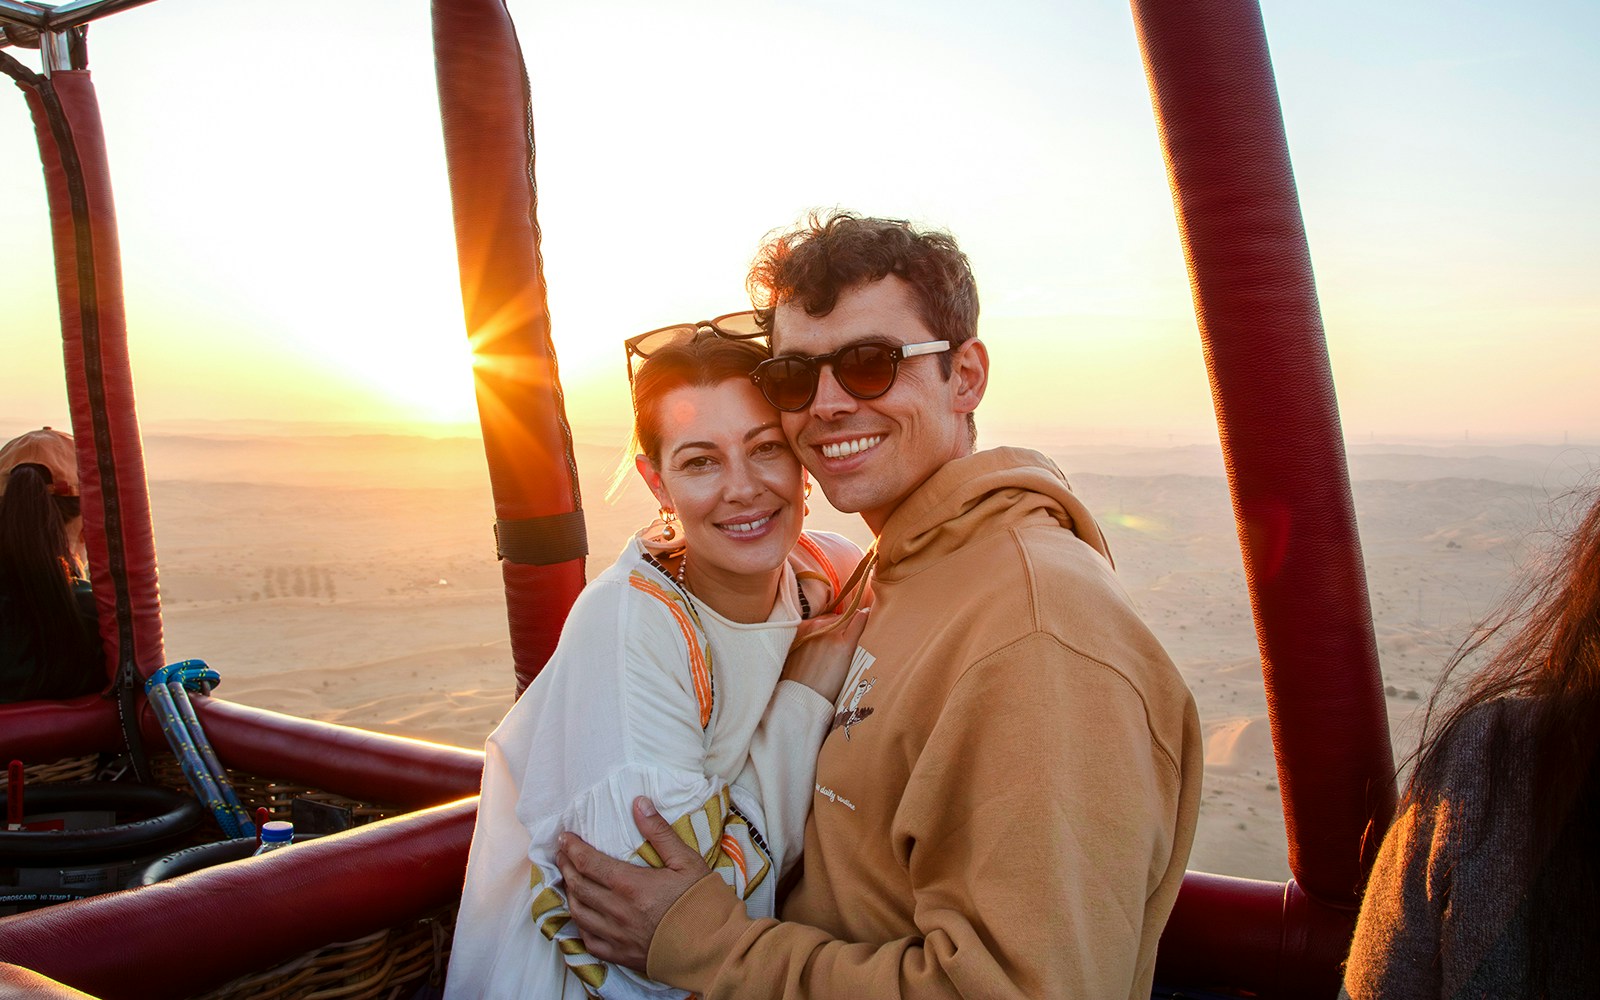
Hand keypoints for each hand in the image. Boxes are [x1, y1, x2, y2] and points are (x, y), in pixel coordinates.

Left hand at [556, 797, 711, 972]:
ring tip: (567, 880)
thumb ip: (659, 832)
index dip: (572, 848)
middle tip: (561, 853)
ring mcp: (616, 935)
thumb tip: (639, 803)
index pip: (589, 862)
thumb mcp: (686, 861)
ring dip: (569, 893)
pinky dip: (580, 925)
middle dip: (565, 866)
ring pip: (579, 913)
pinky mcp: (620, 954)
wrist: (713, 948)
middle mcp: (617, 911)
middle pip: (578, 886)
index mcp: (630, 885)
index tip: (564, 837)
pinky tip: (581, 916)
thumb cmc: (701, 902)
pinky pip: (589, 940)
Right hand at [781, 608, 868, 701]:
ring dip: (849, 628)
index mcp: (802, 626)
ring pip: (847, 619)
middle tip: (836, 649)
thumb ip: (805, 638)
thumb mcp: (794, 651)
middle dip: (839, 628)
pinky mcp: (844, 646)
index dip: (830, 628)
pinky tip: (866, 614)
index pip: (824, 619)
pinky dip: (862, 618)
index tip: (832, 639)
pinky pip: (857, 623)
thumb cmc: (798, 679)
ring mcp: (831, 634)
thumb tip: (816, 633)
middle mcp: (816, 625)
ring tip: (845, 649)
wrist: (802, 696)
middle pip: (836, 618)